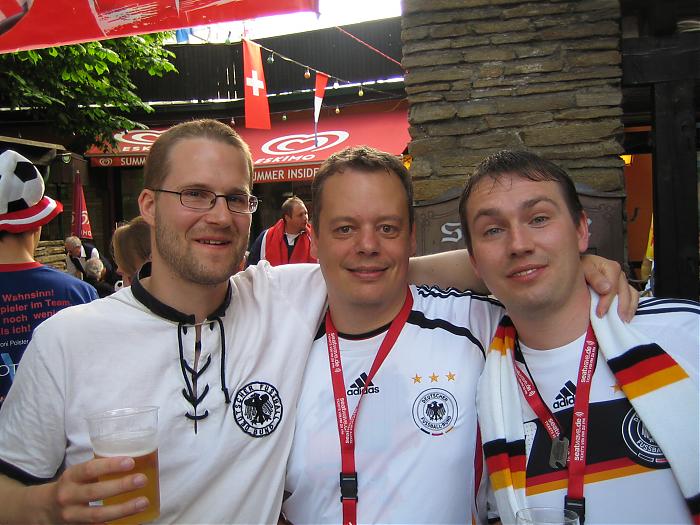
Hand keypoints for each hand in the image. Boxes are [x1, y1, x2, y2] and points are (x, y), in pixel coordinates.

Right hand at [35, 456, 149, 523]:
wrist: (44, 509)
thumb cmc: (72, 485)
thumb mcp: (78, 474)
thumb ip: (99, 469)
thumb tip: (136, 460)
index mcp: (71, 477)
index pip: (90, 469)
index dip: (110, 466)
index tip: (130, 462)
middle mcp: (68, 496)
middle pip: (95, 492)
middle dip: (120, 486)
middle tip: (142, 480)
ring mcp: (71, 516)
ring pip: (97, 515)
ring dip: (123, 509)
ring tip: (143, 502)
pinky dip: (116, 522)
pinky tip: (134, 518)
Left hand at [581, 255, 637, 321]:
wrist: (582, 267)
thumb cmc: (582, 268)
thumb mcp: (584, 269)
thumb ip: (594, 277)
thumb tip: (607, 288)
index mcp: (611, 267)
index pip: (612, 288)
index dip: (607, 302)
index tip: (600, 313)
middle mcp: (620, 274)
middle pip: (625, 292)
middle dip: (621, 308)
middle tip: (616, 320)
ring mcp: (624, 282)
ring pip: (632, 295)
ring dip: (629, 309)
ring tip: (624, 320)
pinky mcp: (625, 288)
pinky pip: (633, 297)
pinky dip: (631, 307)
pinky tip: (627, 316)